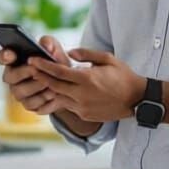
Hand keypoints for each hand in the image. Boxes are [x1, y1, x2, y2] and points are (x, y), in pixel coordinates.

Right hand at [0, 35, 70, 114]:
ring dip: (37, 86)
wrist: (67, 83)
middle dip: (24, 72)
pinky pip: (32, 104)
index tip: (10, 54)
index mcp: (14, 60)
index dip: (3, 56)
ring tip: (51, 82)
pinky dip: (44, 99)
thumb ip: (49, 43)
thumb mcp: (55, 50)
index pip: (2, 57)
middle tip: (37, 69)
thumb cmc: (56, 63)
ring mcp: (19, 92)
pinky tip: (54, 94)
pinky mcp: (29, 105)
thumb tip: (46, 45)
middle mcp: (12, 77)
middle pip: (10, 77)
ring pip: (21, 92)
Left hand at [28, 48, 144, 122]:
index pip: (58, 72)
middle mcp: (82, 95)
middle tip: (30, 68)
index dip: (43, 65)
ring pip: (58, 97)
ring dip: (49, 89)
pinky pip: (68, 106)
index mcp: (87, 79)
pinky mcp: (85, 115)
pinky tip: (56, 92)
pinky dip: (61, 98)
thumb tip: (70, 53)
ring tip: (40, 80)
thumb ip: (87, 54)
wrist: (137, 100)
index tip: (32, 59)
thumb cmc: (123, 76)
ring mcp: (83, 107)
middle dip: (40, 76)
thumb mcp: (107, 59)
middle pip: (54, 85)